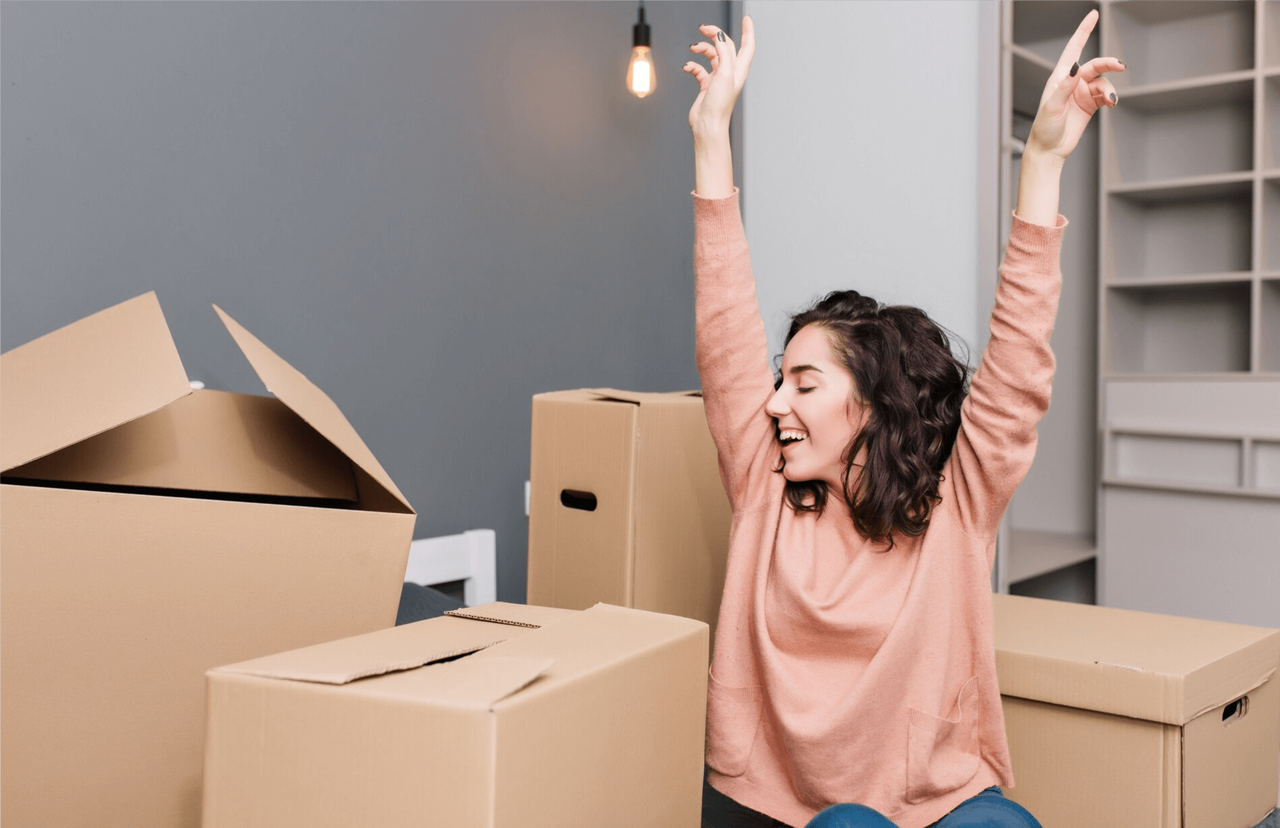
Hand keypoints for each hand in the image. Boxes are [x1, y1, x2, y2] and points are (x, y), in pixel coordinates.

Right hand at [683, 16, 755, 136]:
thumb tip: (720, 36)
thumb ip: (723, 52)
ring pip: (712, 56)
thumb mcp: (724, 74)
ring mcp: (718, 79)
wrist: (708, 125)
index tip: (746, 18)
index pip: (748, 45)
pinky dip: (693, 65)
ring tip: (693, 48)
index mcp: (739, 69)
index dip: (748, 31)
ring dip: (702, 49)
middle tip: (703, 28)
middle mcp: (730, 73)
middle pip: (726, 47)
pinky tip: (687, 67)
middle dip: (715, 35)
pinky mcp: (707, 86)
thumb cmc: (719, 105)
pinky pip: (699, 70)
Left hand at [1025, 10, 1124, 162]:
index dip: (1083, 31)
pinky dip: (1111, 98)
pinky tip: (1111, 104)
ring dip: (1109, 90)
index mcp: (1059, 78)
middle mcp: (1071, 82)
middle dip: (1108, 64)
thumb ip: (1065, 87)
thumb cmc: (1044, 128)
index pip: (1073, 49)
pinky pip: (1106, 95)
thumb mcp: (1052, 107)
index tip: (1093, 14)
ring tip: (1110, 101)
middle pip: (1095, 65)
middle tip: (1120, 67)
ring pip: (1103, 82)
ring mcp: (1082, 93)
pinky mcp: (1090, 105)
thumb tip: (1076, 67)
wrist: (1049, 150)